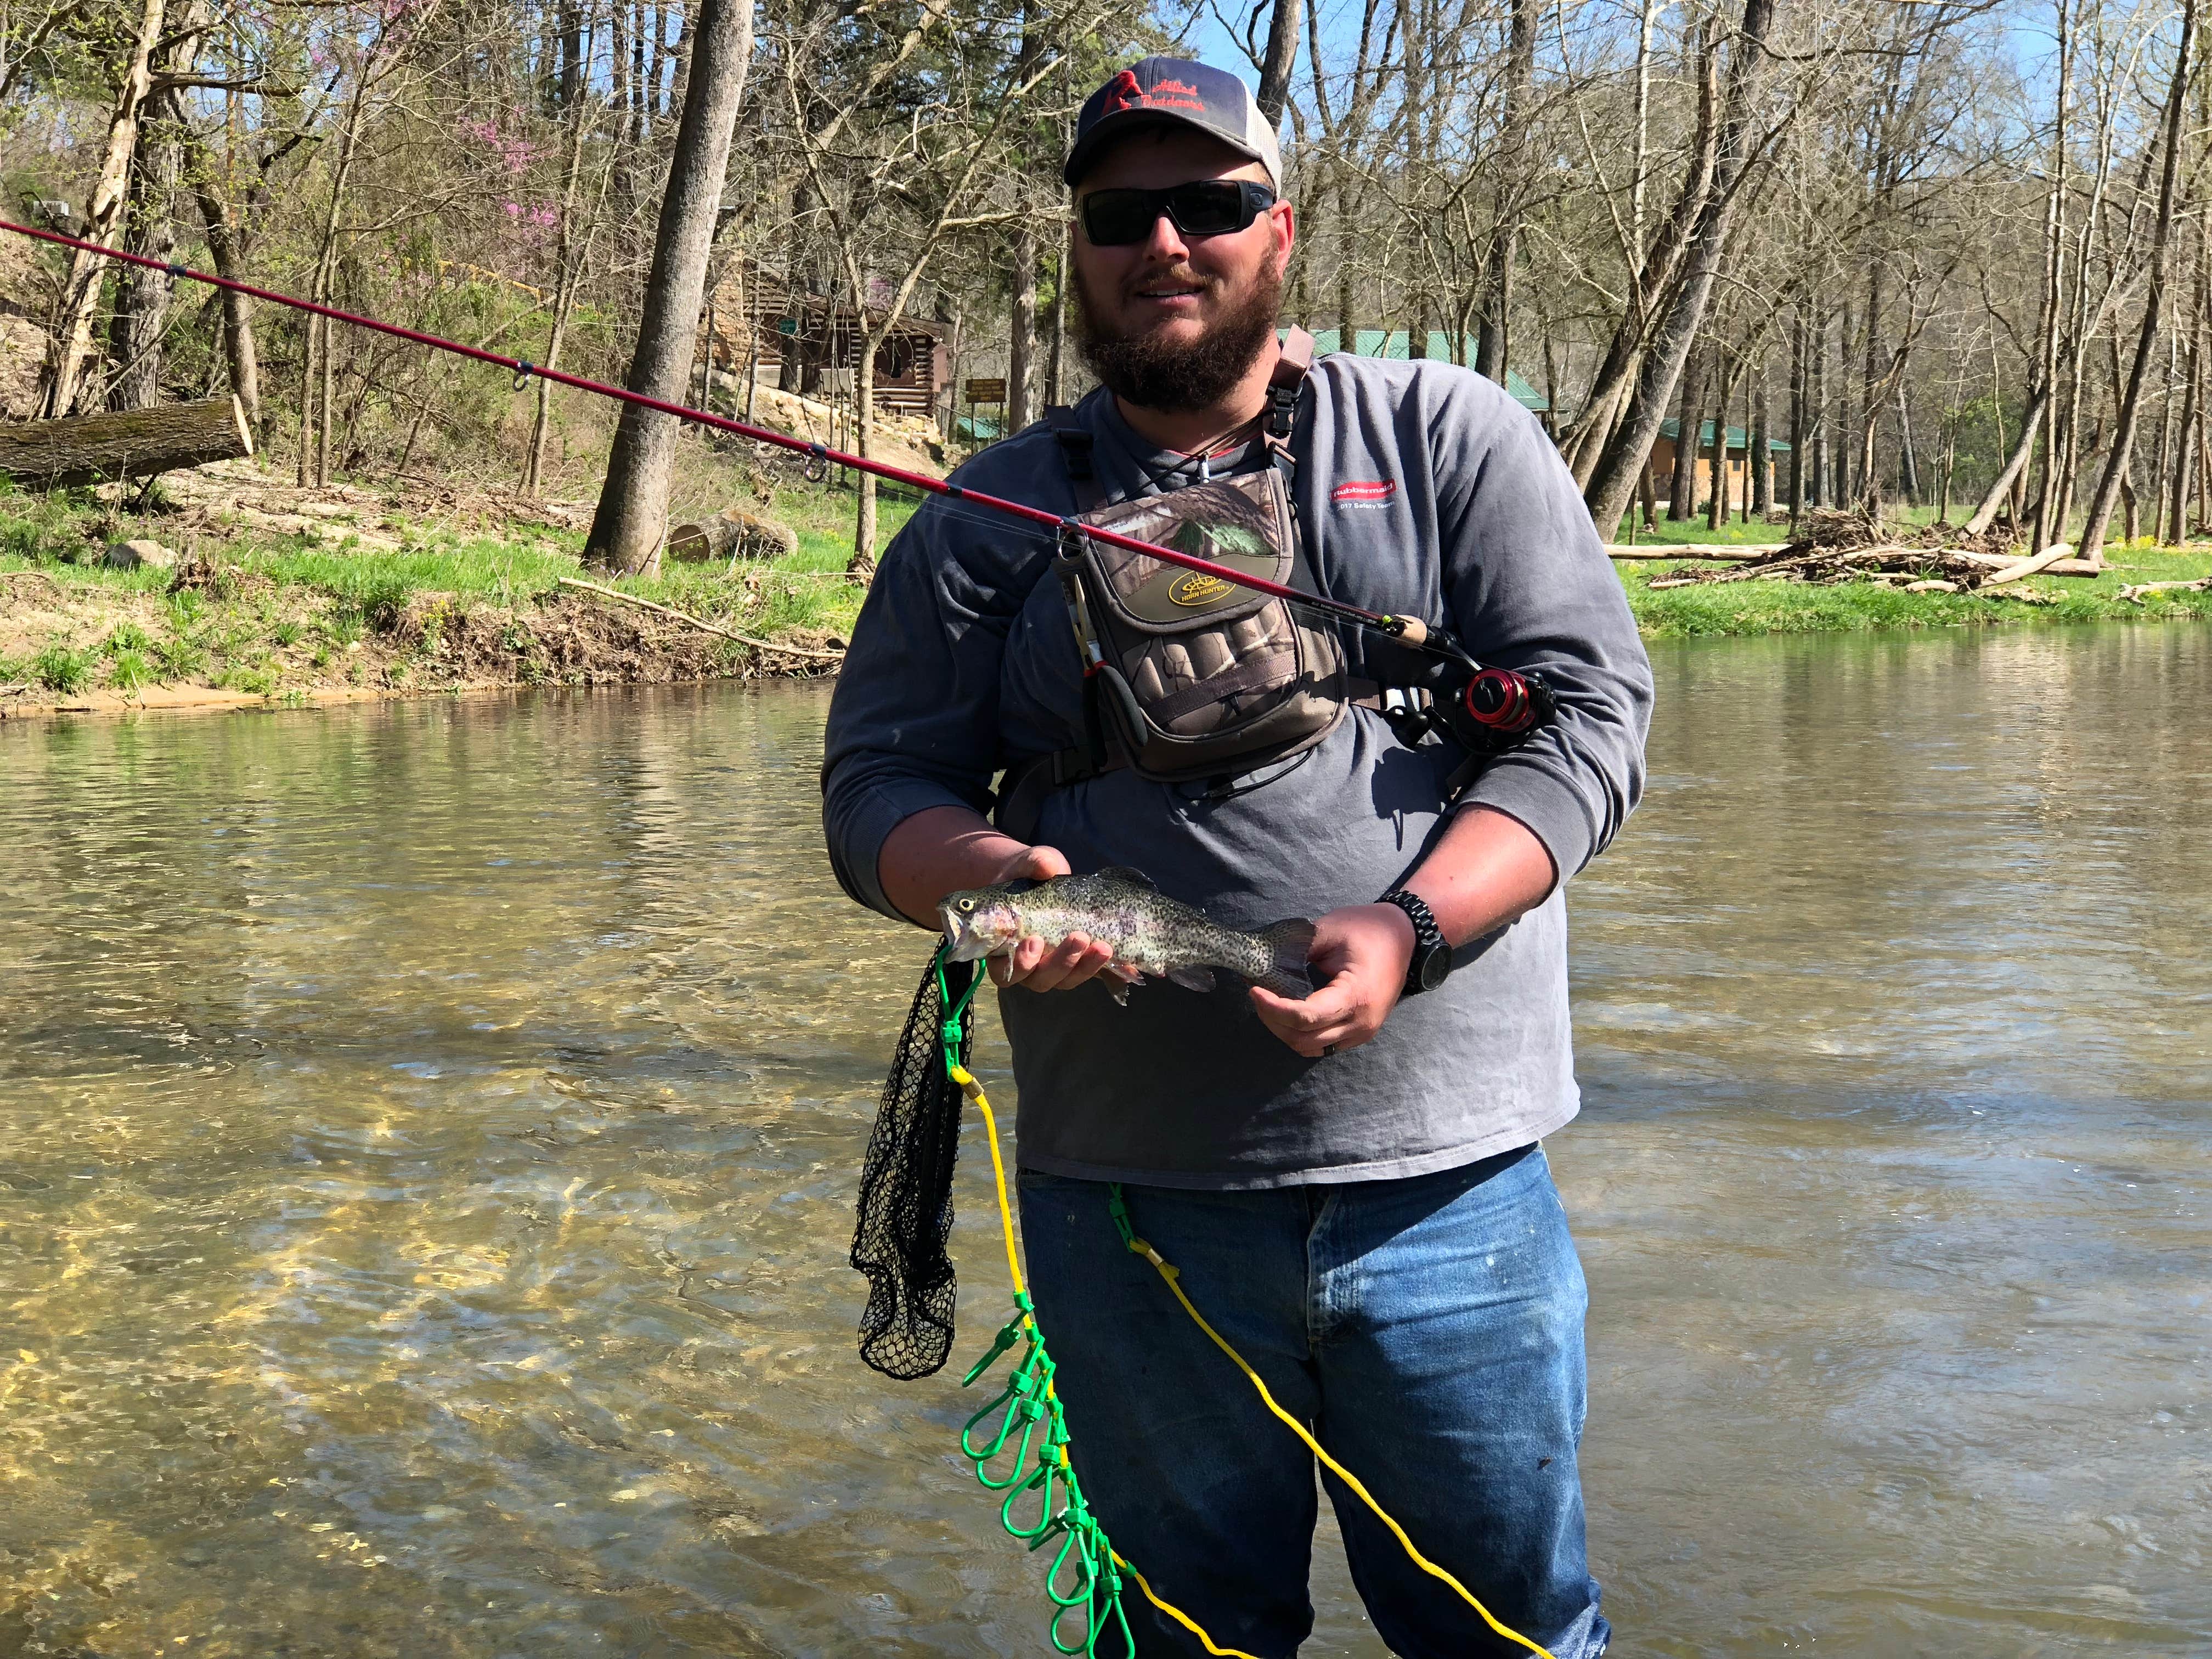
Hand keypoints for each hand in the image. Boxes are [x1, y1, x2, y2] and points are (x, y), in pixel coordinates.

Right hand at [981, 843, 1121, 994]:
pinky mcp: (1078, 965)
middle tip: (1078, 937)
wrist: (1044, 880)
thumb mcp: (1028, 864)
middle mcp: (1027, 966)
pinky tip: (1125, 962)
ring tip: (1103, 947)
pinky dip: (1108, 971)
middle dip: (1061, 962)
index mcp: (1003, 949)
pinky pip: (1092, 976)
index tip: (1034, 940)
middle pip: (1040, 979)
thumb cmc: (1028, 875)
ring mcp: (1053, 969)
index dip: (1020, 963)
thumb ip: (1033, 864)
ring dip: (1086, 967)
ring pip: (1066, 980)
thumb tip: (1048, 866)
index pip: (1005, 971)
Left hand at [1250, 903, 1414, 1057]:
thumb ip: (1296, 949)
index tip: (1254, 989)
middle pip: (1303, 1038)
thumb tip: (1262, 963)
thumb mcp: (1329, 930)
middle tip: (1257, 994)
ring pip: (1310, 1048)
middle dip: (1273, 1020)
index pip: (1305, 1017)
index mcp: (1354, 996)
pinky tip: (1290, 1013)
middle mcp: (1360, 1023)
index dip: (1273, 1008)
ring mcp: (1362, 1032)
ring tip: (1270, 1005)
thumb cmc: (1368, 929)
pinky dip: (1301, 1034)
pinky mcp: (1360, 1033)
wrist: (1404, 937)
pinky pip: (1323, 1046)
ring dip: (1285, 1031)